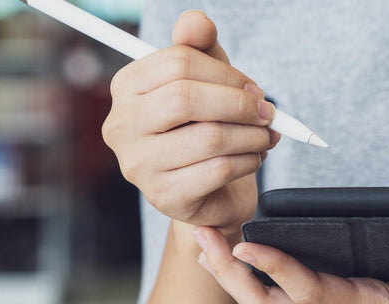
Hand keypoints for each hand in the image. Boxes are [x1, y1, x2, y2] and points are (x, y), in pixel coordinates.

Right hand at [103, 11, 278, 232]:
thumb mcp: (206, 80)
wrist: (209, 192)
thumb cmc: (204, 126)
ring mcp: (139, 165)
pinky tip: (253, 158)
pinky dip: (248, 160)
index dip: (226, 73)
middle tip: (265, 112)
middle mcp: (122, 126)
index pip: (178, 62)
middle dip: (239, 103)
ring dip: (251, 135)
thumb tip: (196, 22)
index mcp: (127, 87)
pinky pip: (218, 170)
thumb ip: (201, 47)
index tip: (252, 88)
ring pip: (208, 137)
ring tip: (264, 136)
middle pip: (186, 98)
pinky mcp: (164, 196)